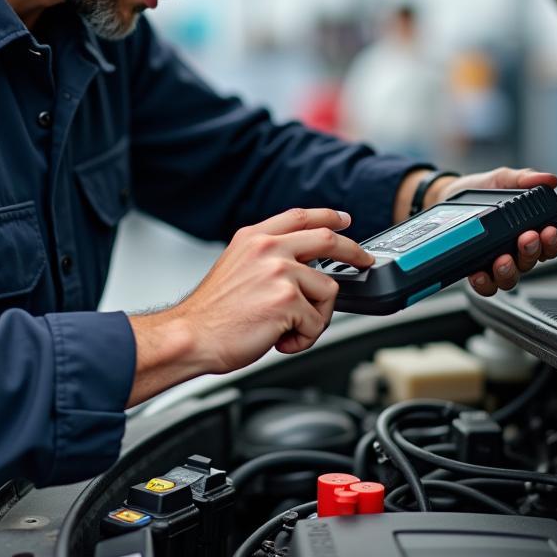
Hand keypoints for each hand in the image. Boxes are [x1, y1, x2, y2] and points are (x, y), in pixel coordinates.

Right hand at [126, 208, 374, 404]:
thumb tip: (301, 269)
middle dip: (354, 252)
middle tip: (364, 261)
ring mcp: (279, 271)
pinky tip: (280, 339)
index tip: (344, 219)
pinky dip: (303, 338)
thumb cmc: (211, 314)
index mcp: (254, 238)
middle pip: (328, 239)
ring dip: (315, 317)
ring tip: (287, 329)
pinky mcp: (287, 300)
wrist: (191, 335)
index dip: (327, 216)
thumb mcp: (236, 267)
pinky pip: (317, 321)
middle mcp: (268, 248)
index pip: (300, 216)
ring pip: (328, 291)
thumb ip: (266, 259)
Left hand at [431, 167, 556, 295]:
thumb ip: (524, 178)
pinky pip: (486, 285)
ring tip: (503, 259)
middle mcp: (515, 251)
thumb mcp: (502, 179)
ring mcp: (496, 262)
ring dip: (509, 271)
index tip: (548, 231)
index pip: (549, 245)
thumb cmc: (480, 189)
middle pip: (532, 261)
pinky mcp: (476, 269)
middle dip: (531, 252)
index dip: (553, 242)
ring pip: (511, 277)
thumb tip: (549, 179)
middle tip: (525, 238)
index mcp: (527, 230)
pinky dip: (485, 283)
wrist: (447, 194)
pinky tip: (479, 274)